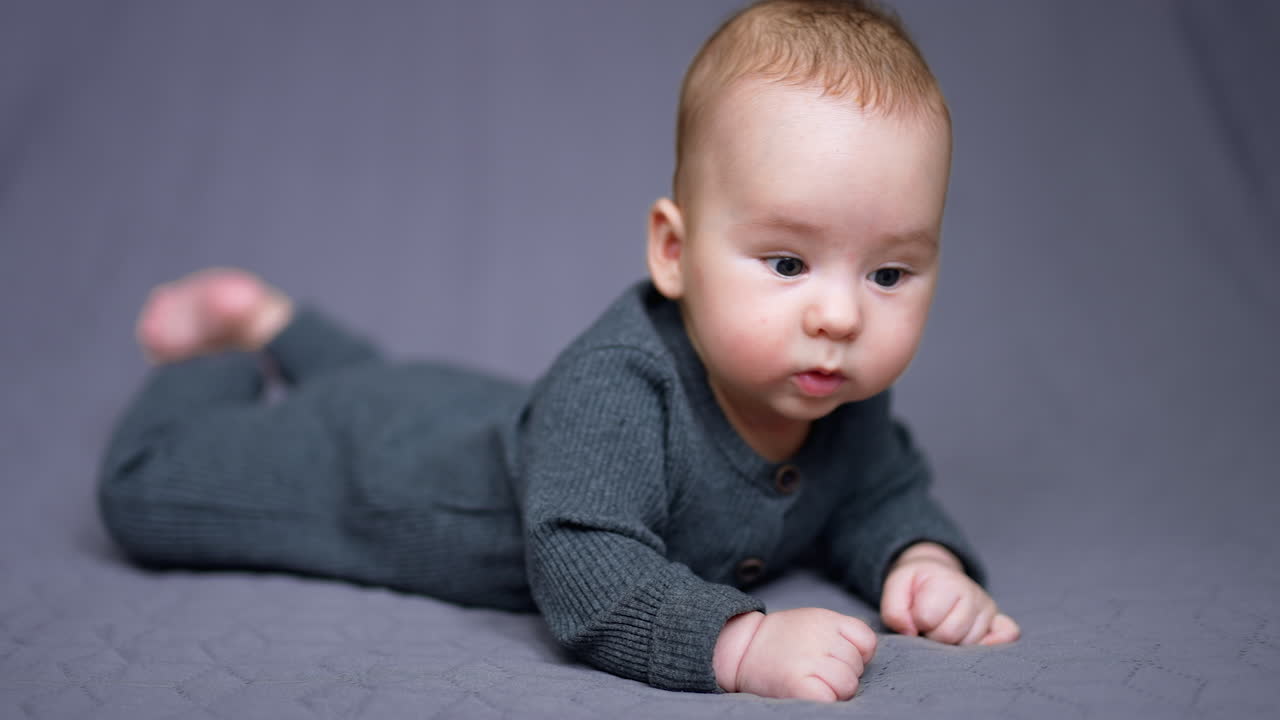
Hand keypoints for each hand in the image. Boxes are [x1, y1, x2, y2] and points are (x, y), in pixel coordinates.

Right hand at [713, 608, 876, 701]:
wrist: (740, 649)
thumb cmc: (781, 641)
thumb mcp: (813, 622)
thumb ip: (840, 632)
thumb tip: (864, 658)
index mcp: (826, 619)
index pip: (866, 641)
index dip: (856, 653)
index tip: (834, 656)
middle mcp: (820, 637)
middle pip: (857, 666)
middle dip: (843, 673)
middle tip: (816, 671)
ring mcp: (809, 660)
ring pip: (848, 685)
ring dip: (834, 689)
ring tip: (811, 681)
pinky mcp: (798, 684)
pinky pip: (830, 698)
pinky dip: (824, 700)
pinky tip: (809, 692)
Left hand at [880, 542, 1020, 645]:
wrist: (935, 575)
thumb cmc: (915, 585)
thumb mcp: (895, 588)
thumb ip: (893, 611)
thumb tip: (911, 632)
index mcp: (946, 582)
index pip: (927, 618)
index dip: (915, 621)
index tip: (914, 614)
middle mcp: (972, 593)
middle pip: (949, 635)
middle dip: (932, 636)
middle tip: (929, 625)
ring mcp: (988, 608)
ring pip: (970, 644)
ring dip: (952, 643)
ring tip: (944, 627)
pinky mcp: (999, 620)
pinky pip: (1008, 635)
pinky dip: (991, 643)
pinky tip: (975, 642)